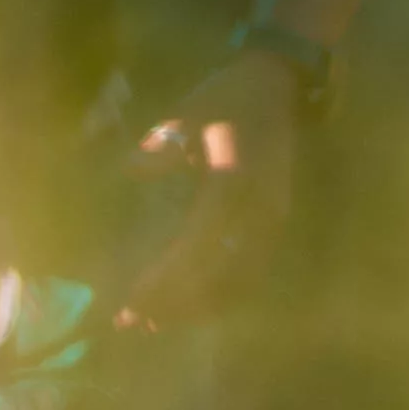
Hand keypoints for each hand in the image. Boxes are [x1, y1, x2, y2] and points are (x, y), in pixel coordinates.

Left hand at [107, 43, 298, 329]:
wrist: (277, 86)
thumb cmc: (226, 98)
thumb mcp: (188, 113)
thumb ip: (162, 146)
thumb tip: (131, 169)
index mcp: (232, 184)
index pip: (196, 249)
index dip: (166, 282)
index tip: (133, 303)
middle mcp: (257, 211)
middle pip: (217, 277)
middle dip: (176, 305)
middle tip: (135, 323)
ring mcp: (272, 220)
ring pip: (238, 282)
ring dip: (198, 306)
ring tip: (157, 322)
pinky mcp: (276, 222)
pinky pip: (252, 271)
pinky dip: (224, 295)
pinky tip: (195, 306)